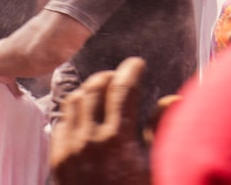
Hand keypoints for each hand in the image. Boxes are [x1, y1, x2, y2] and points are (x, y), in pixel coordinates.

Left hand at [50, 57, 150, 184]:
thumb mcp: (154, 165)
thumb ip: (160, 129)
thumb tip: (172, 99)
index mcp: (118, 140)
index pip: (122, 88)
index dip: (131, 70)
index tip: (137, 64)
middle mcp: (89, 141)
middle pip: (95, 87)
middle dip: (110, 76)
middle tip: (121, 78)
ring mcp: (70, 150)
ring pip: (74, 100)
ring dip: (90, 91)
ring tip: (104, 93)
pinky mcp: (57, 160)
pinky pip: (62, 121)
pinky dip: (75, 112)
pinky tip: (88, 117)